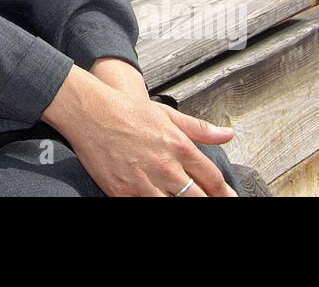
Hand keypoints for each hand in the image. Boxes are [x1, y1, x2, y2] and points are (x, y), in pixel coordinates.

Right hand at [41, 63, 237, 196]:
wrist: (88, 111)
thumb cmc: (124, 110)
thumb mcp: (166, 113)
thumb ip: (199, 129)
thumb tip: (227, 134)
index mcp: (179, 146)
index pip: (212, 179)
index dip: (225, 194)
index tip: (230, 198)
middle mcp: (165, 167)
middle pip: (198, 198)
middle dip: (208, 203)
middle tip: (215, 205)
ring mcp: (144, 182)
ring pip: (174, 206)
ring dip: (183, 205)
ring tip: (185, 202)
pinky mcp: (123, 192)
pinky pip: (145, 207)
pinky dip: (154, 206)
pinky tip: (159, 202)